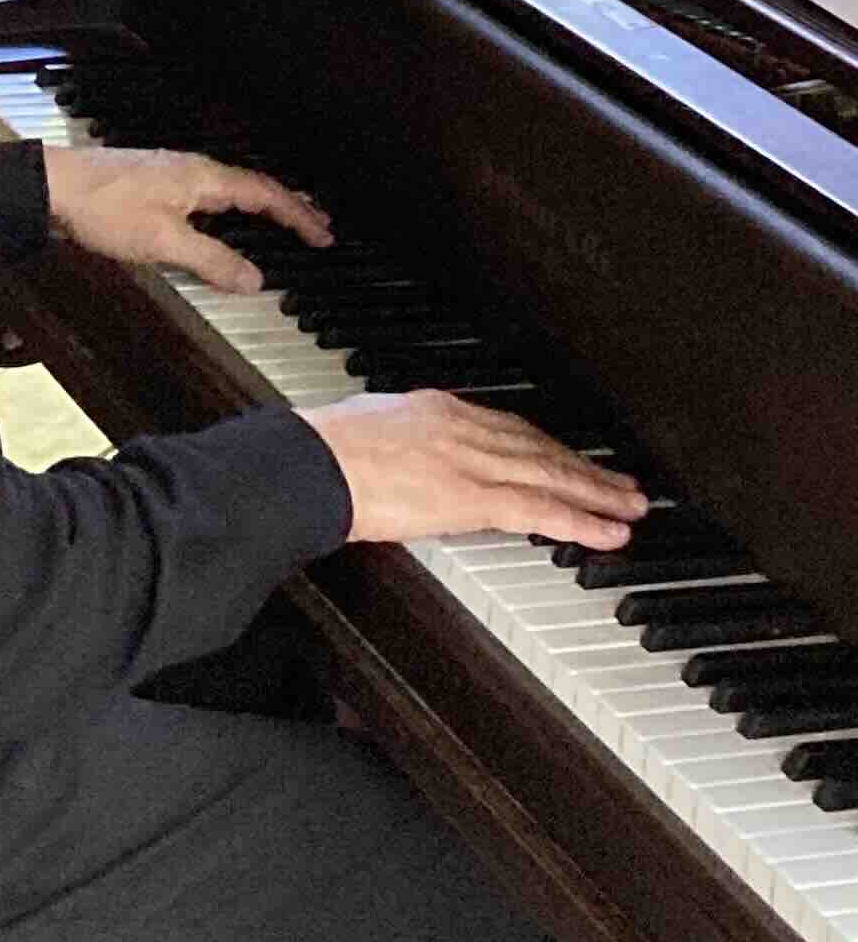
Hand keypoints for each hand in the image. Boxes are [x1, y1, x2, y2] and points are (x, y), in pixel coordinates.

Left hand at [43, 143, 330, 289]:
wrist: (52, 189)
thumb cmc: (104, 208)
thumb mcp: (163, 242)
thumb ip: (212, 261)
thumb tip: (255, 280)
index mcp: (203, 177)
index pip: (265, 193)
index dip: (298, 215)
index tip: (325, 234)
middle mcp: (193, 169)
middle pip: (252, 185)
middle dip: (288, 206)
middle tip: (317, 225)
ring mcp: (172, 174)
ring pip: (230, 189)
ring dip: (260, 206)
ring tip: (282, 222)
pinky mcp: (153, 185)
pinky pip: (207, 195)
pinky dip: (230, 209)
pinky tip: (224, 222)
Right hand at [301, 388, 645, 549]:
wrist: (311, 465)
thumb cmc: (321, 452)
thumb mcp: (367, 428)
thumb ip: (400, 440)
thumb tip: (406, 458)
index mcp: (436, 408)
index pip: (507, 427)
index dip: (545, 446)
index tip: (569, 457)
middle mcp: (463, 426)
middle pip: (539, 447)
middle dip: (585, 467)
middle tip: (624, 484)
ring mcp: (470, 461)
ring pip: (550, 476)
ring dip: (597, 493)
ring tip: (631, 507)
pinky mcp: (472, 498)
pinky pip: (539, 511)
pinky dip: (580, 521)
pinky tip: (609, 533)